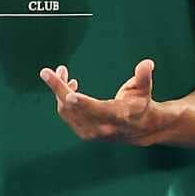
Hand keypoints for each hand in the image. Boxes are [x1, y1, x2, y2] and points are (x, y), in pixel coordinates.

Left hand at [39, 60, 187, 145]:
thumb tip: (148, 63)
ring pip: (66, 112)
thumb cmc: (141, 104)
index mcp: (118, 116)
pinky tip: (68, 86)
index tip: (70, 95)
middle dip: (59, 89)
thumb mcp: (144, 89)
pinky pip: (67, 115)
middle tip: (47, 72)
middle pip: (74, 109)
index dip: (83, 103)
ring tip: (61, 72)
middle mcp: (102, 128)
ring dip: (59, 91)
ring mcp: (90, 132)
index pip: (98, 110)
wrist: (139, 129)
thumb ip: (143, 76)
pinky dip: (62, 100)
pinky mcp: (82, 132)